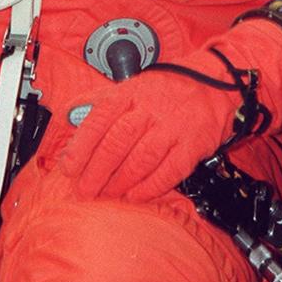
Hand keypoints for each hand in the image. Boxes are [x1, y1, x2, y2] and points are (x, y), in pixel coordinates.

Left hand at [58, 67, 238, 202]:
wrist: (215, 85)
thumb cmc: (166, 89)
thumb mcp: (129, 86)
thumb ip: (97, 100)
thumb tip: (66, 115)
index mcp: (129, 94)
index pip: (99, 119)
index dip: (81, 147)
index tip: (68, 168)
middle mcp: (149, 109)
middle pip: (117, 142)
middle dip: (96, 171)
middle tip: (84, 191)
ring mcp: (172, 127)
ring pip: (141, 159)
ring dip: (120, 182)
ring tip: (106, 195)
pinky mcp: (192, 145)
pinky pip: (169, 170)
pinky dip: (150, 186)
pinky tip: (135, 196)